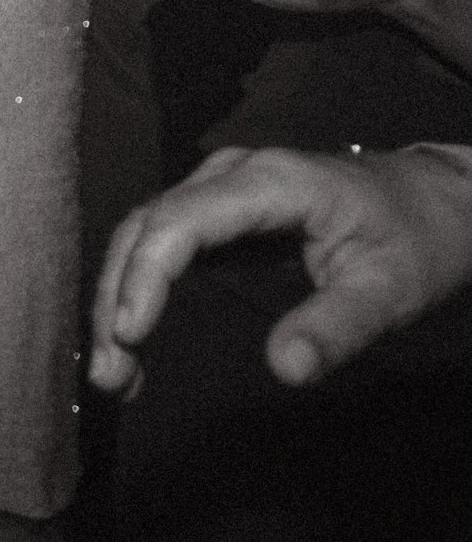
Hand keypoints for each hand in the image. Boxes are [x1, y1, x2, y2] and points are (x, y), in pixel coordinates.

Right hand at [90, 144, 471, 396]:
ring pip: (142, 233)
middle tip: (111, 373)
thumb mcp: (391, 288)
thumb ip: (338, 327)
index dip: (145, 275)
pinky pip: (159, 240)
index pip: (181, 220)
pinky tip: (133, 335)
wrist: (434, 197)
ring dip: (117, 297)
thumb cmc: (416, 238)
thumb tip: (283, 370)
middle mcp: (230, 172)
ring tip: (115, 369)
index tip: (130, 335)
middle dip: (116, 298)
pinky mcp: (216, 207)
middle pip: (146, 226)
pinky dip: (136, 287)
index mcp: (270, 181)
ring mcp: (218, 185)